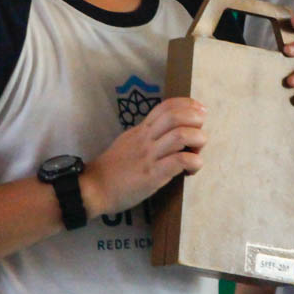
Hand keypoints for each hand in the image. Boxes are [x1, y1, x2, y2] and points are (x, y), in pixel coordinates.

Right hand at [79, 97, 206, 217]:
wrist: (92, 188)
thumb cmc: (112, 168)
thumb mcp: (128, 142)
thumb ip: (147, 135)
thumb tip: (167, 132)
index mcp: (141, 130)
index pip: (166, 106)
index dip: (187, 104)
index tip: (200, 110)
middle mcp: (146, 138)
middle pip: (175, 116)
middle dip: (195, 119)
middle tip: (201, 131)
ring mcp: (149, 156)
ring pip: (180, 136)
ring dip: (197, 139)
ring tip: (198, 151)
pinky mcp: (152, 175)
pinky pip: (179, 162)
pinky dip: (193, 162)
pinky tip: (193, 168)